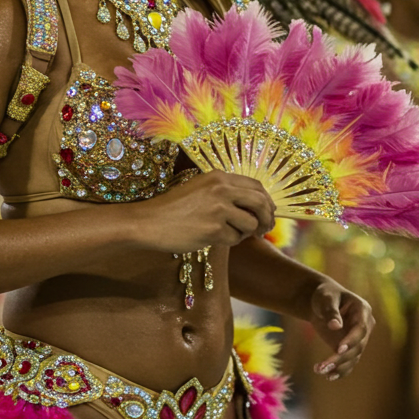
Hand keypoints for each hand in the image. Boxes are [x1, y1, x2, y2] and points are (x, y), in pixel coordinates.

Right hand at [140, 170, 275, 252]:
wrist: (149, 222)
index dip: (266, 200)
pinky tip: (214, 237)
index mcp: (219, 176)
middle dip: (267, 218)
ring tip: (230, 233)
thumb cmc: (173, 208)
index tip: (268, 212)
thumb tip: (256, 206)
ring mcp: (219, 209)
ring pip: (251, 224)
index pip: (256, 185)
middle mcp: (222, 189)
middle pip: (261, 203)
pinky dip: (230, 241)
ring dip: (246, 232)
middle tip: (265, 229)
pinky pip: (235, 238)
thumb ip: (225, 192)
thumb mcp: (200, 189)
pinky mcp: (214, 229)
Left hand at [307, 277, 373, 380]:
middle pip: (358, 346)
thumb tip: (335, 326)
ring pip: (353, 357)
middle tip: (323, 366)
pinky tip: (328, 376)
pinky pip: (348, 362)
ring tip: (319, 370)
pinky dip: (340, 370)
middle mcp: (365, 326)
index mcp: (363, 310)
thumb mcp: (326, 298)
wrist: (322, 302)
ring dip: (338, 367)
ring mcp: (359, 339)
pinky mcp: (350, 348)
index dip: (351, 340)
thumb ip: (331, 311)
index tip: (338, 349)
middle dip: (341, 358)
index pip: (361, 329)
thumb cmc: (325, 295)